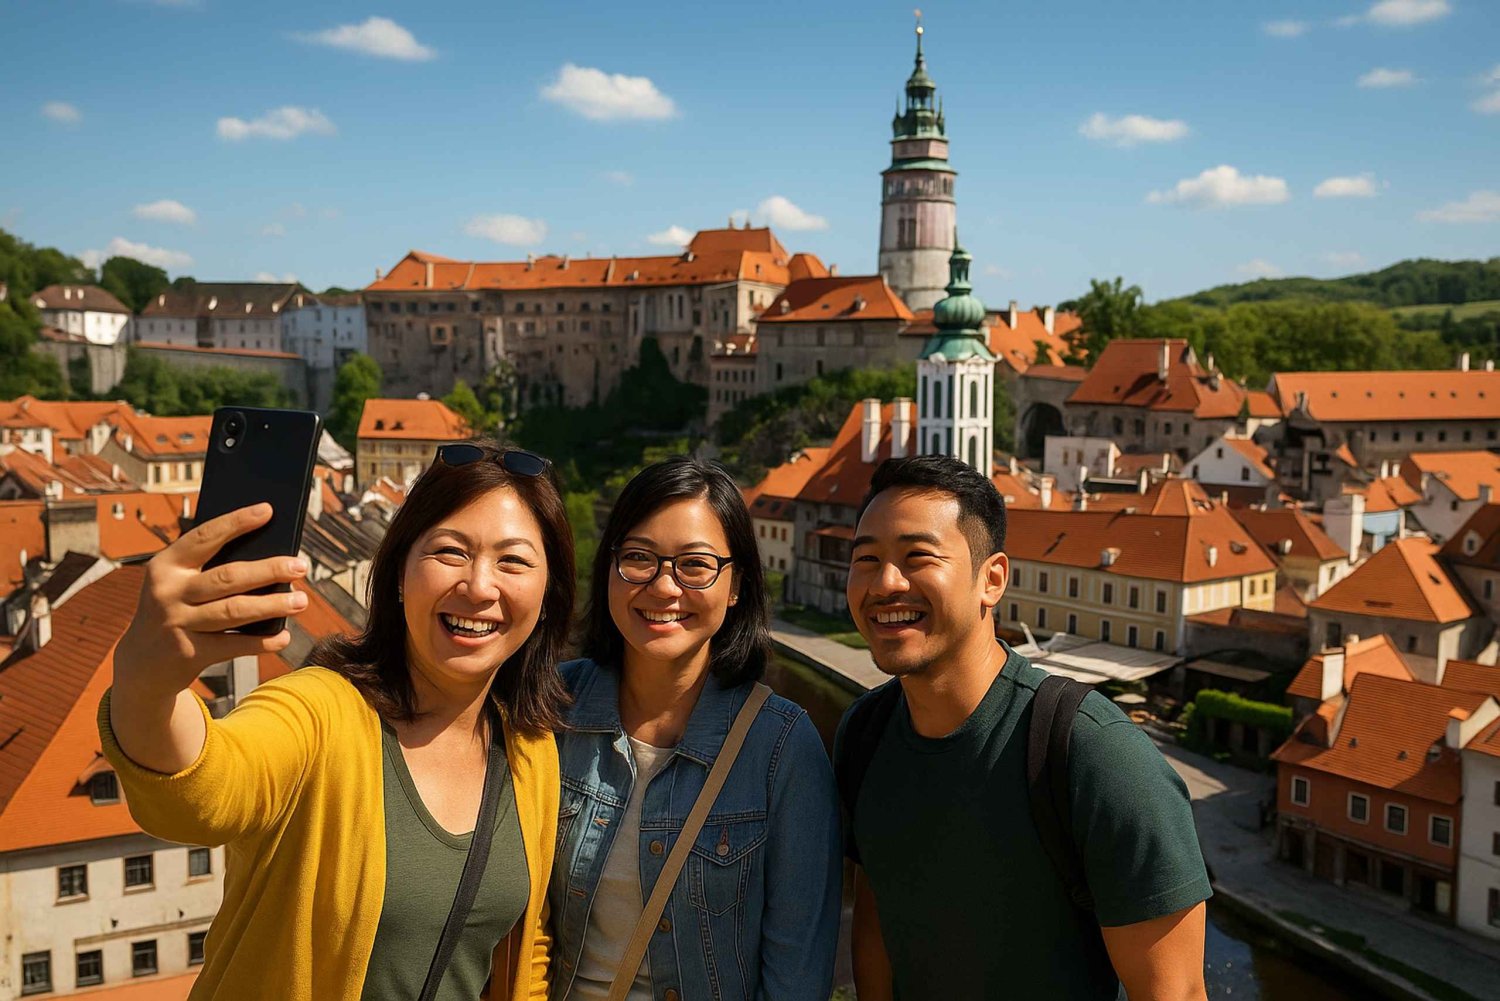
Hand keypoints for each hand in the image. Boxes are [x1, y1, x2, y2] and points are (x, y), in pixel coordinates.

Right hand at [115, 503, 309, 699]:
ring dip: (273, 605)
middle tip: (300, 566)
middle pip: (228, 576)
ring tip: (301, 601)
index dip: (237, 522)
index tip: (268, 511)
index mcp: (166, 565)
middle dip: (269, 570)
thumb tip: (269, 554)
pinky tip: (283, 636)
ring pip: (234, 610)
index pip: (205, 536)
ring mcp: (177, 623)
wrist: (141, 663)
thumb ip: (210, 568)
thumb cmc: (175, 609)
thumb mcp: (179, 583)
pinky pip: (234, 645)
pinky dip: (263, 641)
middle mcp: (168, 592)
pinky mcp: (189, 653)